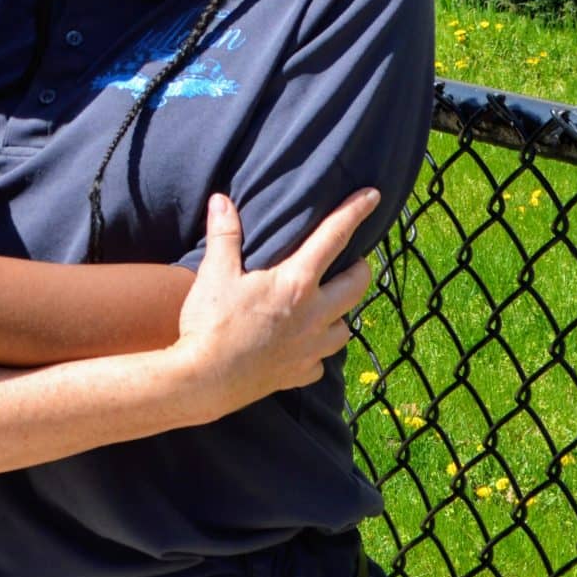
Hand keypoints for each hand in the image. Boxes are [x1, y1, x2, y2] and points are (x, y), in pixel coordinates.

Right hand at [171, 191, 378, 418]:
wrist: (203, 381)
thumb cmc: (210, 324)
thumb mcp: (214, 273)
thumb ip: (224, 235)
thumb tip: (221, 201)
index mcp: (296, 283)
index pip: (334, 237)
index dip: (355, 212)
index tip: (373, 196)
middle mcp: (314, 315)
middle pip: (357, 285)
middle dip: (359, 269)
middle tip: (351, 262)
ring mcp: (310, 348)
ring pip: (345, 328)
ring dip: (341, 314)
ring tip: (327, 306)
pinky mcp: (300, 374)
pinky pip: (320, 362)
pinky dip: (317, 353)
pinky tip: (303, 347)